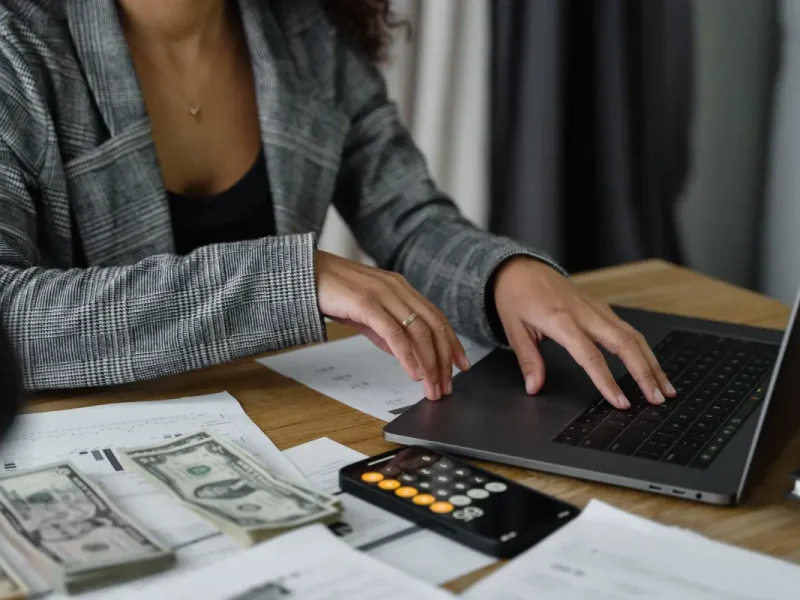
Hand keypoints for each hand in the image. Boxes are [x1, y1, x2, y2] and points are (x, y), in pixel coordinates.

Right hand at [315, 250, 469, 399]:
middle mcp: (398, 289)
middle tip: (447, 385)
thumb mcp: (366, 312)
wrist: (303, 274)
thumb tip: (403, 353)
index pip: (436, 317)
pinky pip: (394, 333)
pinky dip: (407, 355)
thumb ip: (385, 330)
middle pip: (433, 326)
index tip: (461, 365)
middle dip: (444, 359)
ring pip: (418, 331)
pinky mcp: (367, 303)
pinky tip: (413, 372)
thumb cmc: (332, 291)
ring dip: (429, 363)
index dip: (452, 342)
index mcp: (401, 288)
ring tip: (432, 386)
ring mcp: (383, 295)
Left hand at [493, 257, 675, 409]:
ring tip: (665, 389)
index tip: (621, 402)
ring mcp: (597, 309)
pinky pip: (628, 330)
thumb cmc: (516, 296)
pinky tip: (652, 366)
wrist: (521, 268)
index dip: (607, 381)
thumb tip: (534, 387)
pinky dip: (644, 350)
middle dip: (644, 373)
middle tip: (657, 399)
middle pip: (624, 344)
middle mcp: (585, 313)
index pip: (590, 356)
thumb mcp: (514, 329)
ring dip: (652, 363)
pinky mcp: (602, 308)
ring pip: (633, 336)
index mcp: (561, 320)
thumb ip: (528, 360)